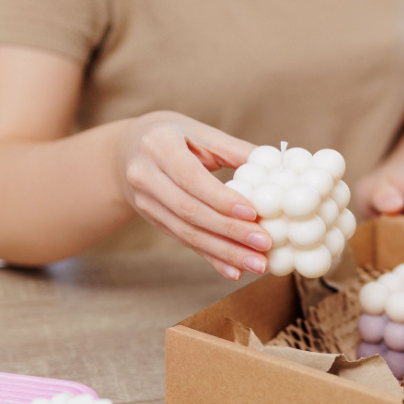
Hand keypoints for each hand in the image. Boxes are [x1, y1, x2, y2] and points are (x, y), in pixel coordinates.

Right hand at [115, 111, 270, 279]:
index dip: (221, 198)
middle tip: (264, 244)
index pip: (190, 178)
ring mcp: (145, 203)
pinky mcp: (153, 221)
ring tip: (258, 263)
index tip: (253, 213)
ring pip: (187, 233)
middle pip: (189, 211)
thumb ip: (235, 149)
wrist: (125, 151)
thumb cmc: (174, 136)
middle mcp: (145, 176)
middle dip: (230, 231)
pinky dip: (212, 258)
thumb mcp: (200, 132)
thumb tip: (278, 166)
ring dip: (225, 252)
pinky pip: (185, 242)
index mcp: (159, 146)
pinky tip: (235, 271)